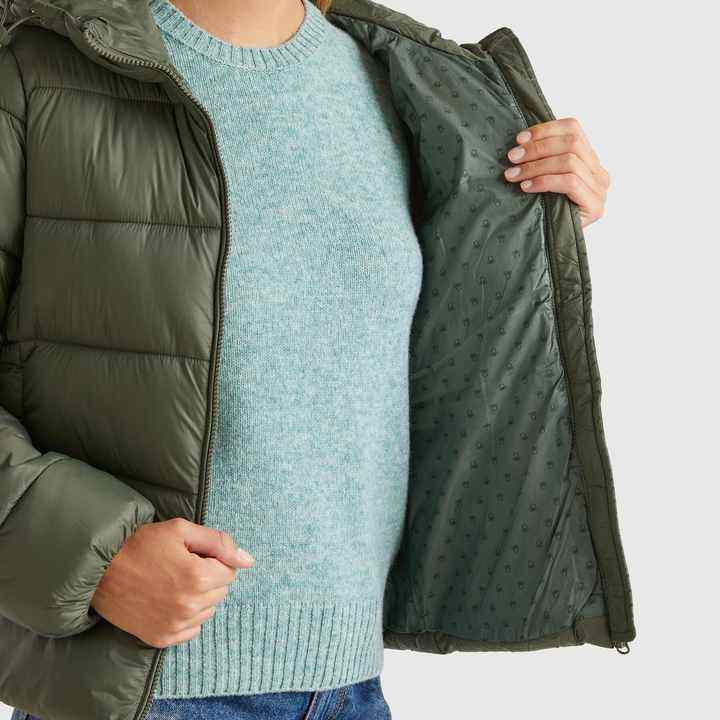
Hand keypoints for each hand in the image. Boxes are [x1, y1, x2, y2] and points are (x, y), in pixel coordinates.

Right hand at [90, 517, 254, 647]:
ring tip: (172, 582)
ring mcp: (175, 625)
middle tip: (180, 566)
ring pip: (208, 610)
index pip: (230, 571)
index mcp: (198, 577)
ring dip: (198, 596)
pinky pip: (192, 629)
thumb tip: (249, 560)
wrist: (99, 570)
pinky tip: (167, 600)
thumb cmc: (141, 544)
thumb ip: (219, 543)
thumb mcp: (181, 530)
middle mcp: (189, 606)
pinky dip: (186, 616)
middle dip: (208, 577)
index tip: (193, 554)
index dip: (214, 560)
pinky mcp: (161, 638)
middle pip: (221, 591)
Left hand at [503, 117, 610, 228]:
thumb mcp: (543, 178)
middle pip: (571, 143)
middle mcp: (599, 173)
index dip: (545, 129)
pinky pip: (570, 182)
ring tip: (513, 175)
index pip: (573, 129)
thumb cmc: (543, 211)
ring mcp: (600, 190)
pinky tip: (526, 187)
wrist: (549, 247)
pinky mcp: (595, 207)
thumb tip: (519, 141)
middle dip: (536, 149)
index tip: (519, 139)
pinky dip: (544, 181)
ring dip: (535, 166)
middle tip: (511, 158)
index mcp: (589, 160)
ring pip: (569, 162)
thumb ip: (543, 158)